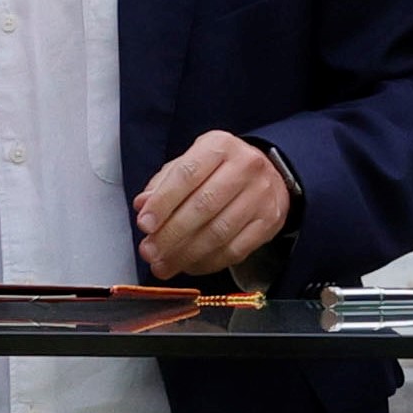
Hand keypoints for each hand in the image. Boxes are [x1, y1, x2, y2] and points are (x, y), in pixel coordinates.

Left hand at [135, 129, 294, 284]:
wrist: (270, 173)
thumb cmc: (221, 169)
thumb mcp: (191, 163)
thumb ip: (164, 183)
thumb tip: (142, 206)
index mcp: (219, 147)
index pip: (187, 175)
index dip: (163, 202)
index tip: (144, 224)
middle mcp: (245, 168)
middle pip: (203, 207)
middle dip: (171, 234)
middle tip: (150, 252)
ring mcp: (261, 196)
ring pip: (219, 233)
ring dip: (186, 254)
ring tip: (164, 265)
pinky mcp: (269, 222)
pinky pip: (235, 250)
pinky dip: (208, 262)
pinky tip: (189, 265)